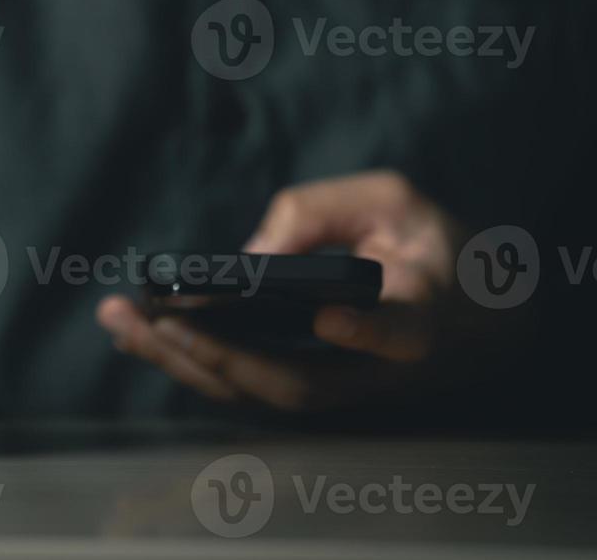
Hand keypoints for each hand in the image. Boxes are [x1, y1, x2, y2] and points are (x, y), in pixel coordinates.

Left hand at [97, 171, 493, 411]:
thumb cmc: (434, 248)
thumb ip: (325, 211)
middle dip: (213, 353)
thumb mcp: (397, 201)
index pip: (400, 334)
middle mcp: (378, 372)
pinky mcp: (315, 390)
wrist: (476, 320)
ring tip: (119, 320)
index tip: (329, 315)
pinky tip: (140, 332)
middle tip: (145, 317)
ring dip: (182, 362)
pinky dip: (190, 361)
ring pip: (257, 394)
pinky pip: (247, 386)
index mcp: (421, 318)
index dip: (365, 332)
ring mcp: (343, 391)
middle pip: (293, 382)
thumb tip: (249, 259)